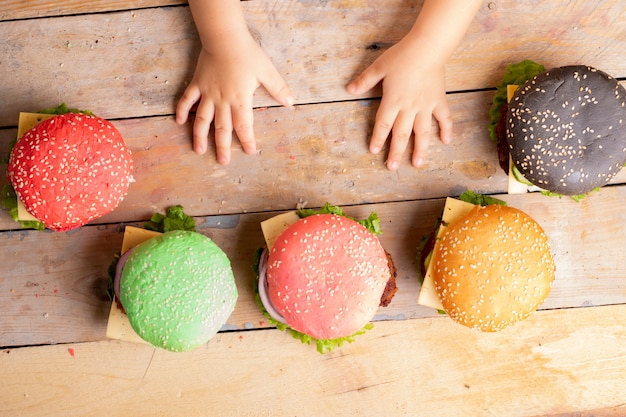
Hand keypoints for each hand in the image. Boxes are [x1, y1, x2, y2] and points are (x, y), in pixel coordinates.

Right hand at [176, 34, 292, 164]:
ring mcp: (207, 93)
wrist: (224, 37)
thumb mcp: (267, 71)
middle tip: (223, 161)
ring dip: (200, 136)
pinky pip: (187, 100)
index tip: (249, 152)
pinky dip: (182, 111)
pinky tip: (178, 123)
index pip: (244, 126)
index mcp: (240, 99)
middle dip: (223, 146)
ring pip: (202, 120)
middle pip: (222, 128)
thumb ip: (278, 88)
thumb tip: (291, 103)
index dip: (247, 140)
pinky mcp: (197, 84)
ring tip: (199, 150)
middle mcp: (222, 101)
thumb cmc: (247, 54)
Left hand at [347, 39, 452, 170]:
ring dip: (420, 149)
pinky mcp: (439, 100)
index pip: (383, 124)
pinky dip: (446, 129)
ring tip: (417, 164)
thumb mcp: (379, 66)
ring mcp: (426, 106)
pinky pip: (444, 118)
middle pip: (401, 134)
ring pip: (422, 132)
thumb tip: (350, 89)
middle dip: (396, 152)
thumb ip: (365, 80)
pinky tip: (446, 141)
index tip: (374, 151)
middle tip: (391, 167)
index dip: (378, 138)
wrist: (428, 47)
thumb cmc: (402, 55)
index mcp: (393, 101)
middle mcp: (409, 108)